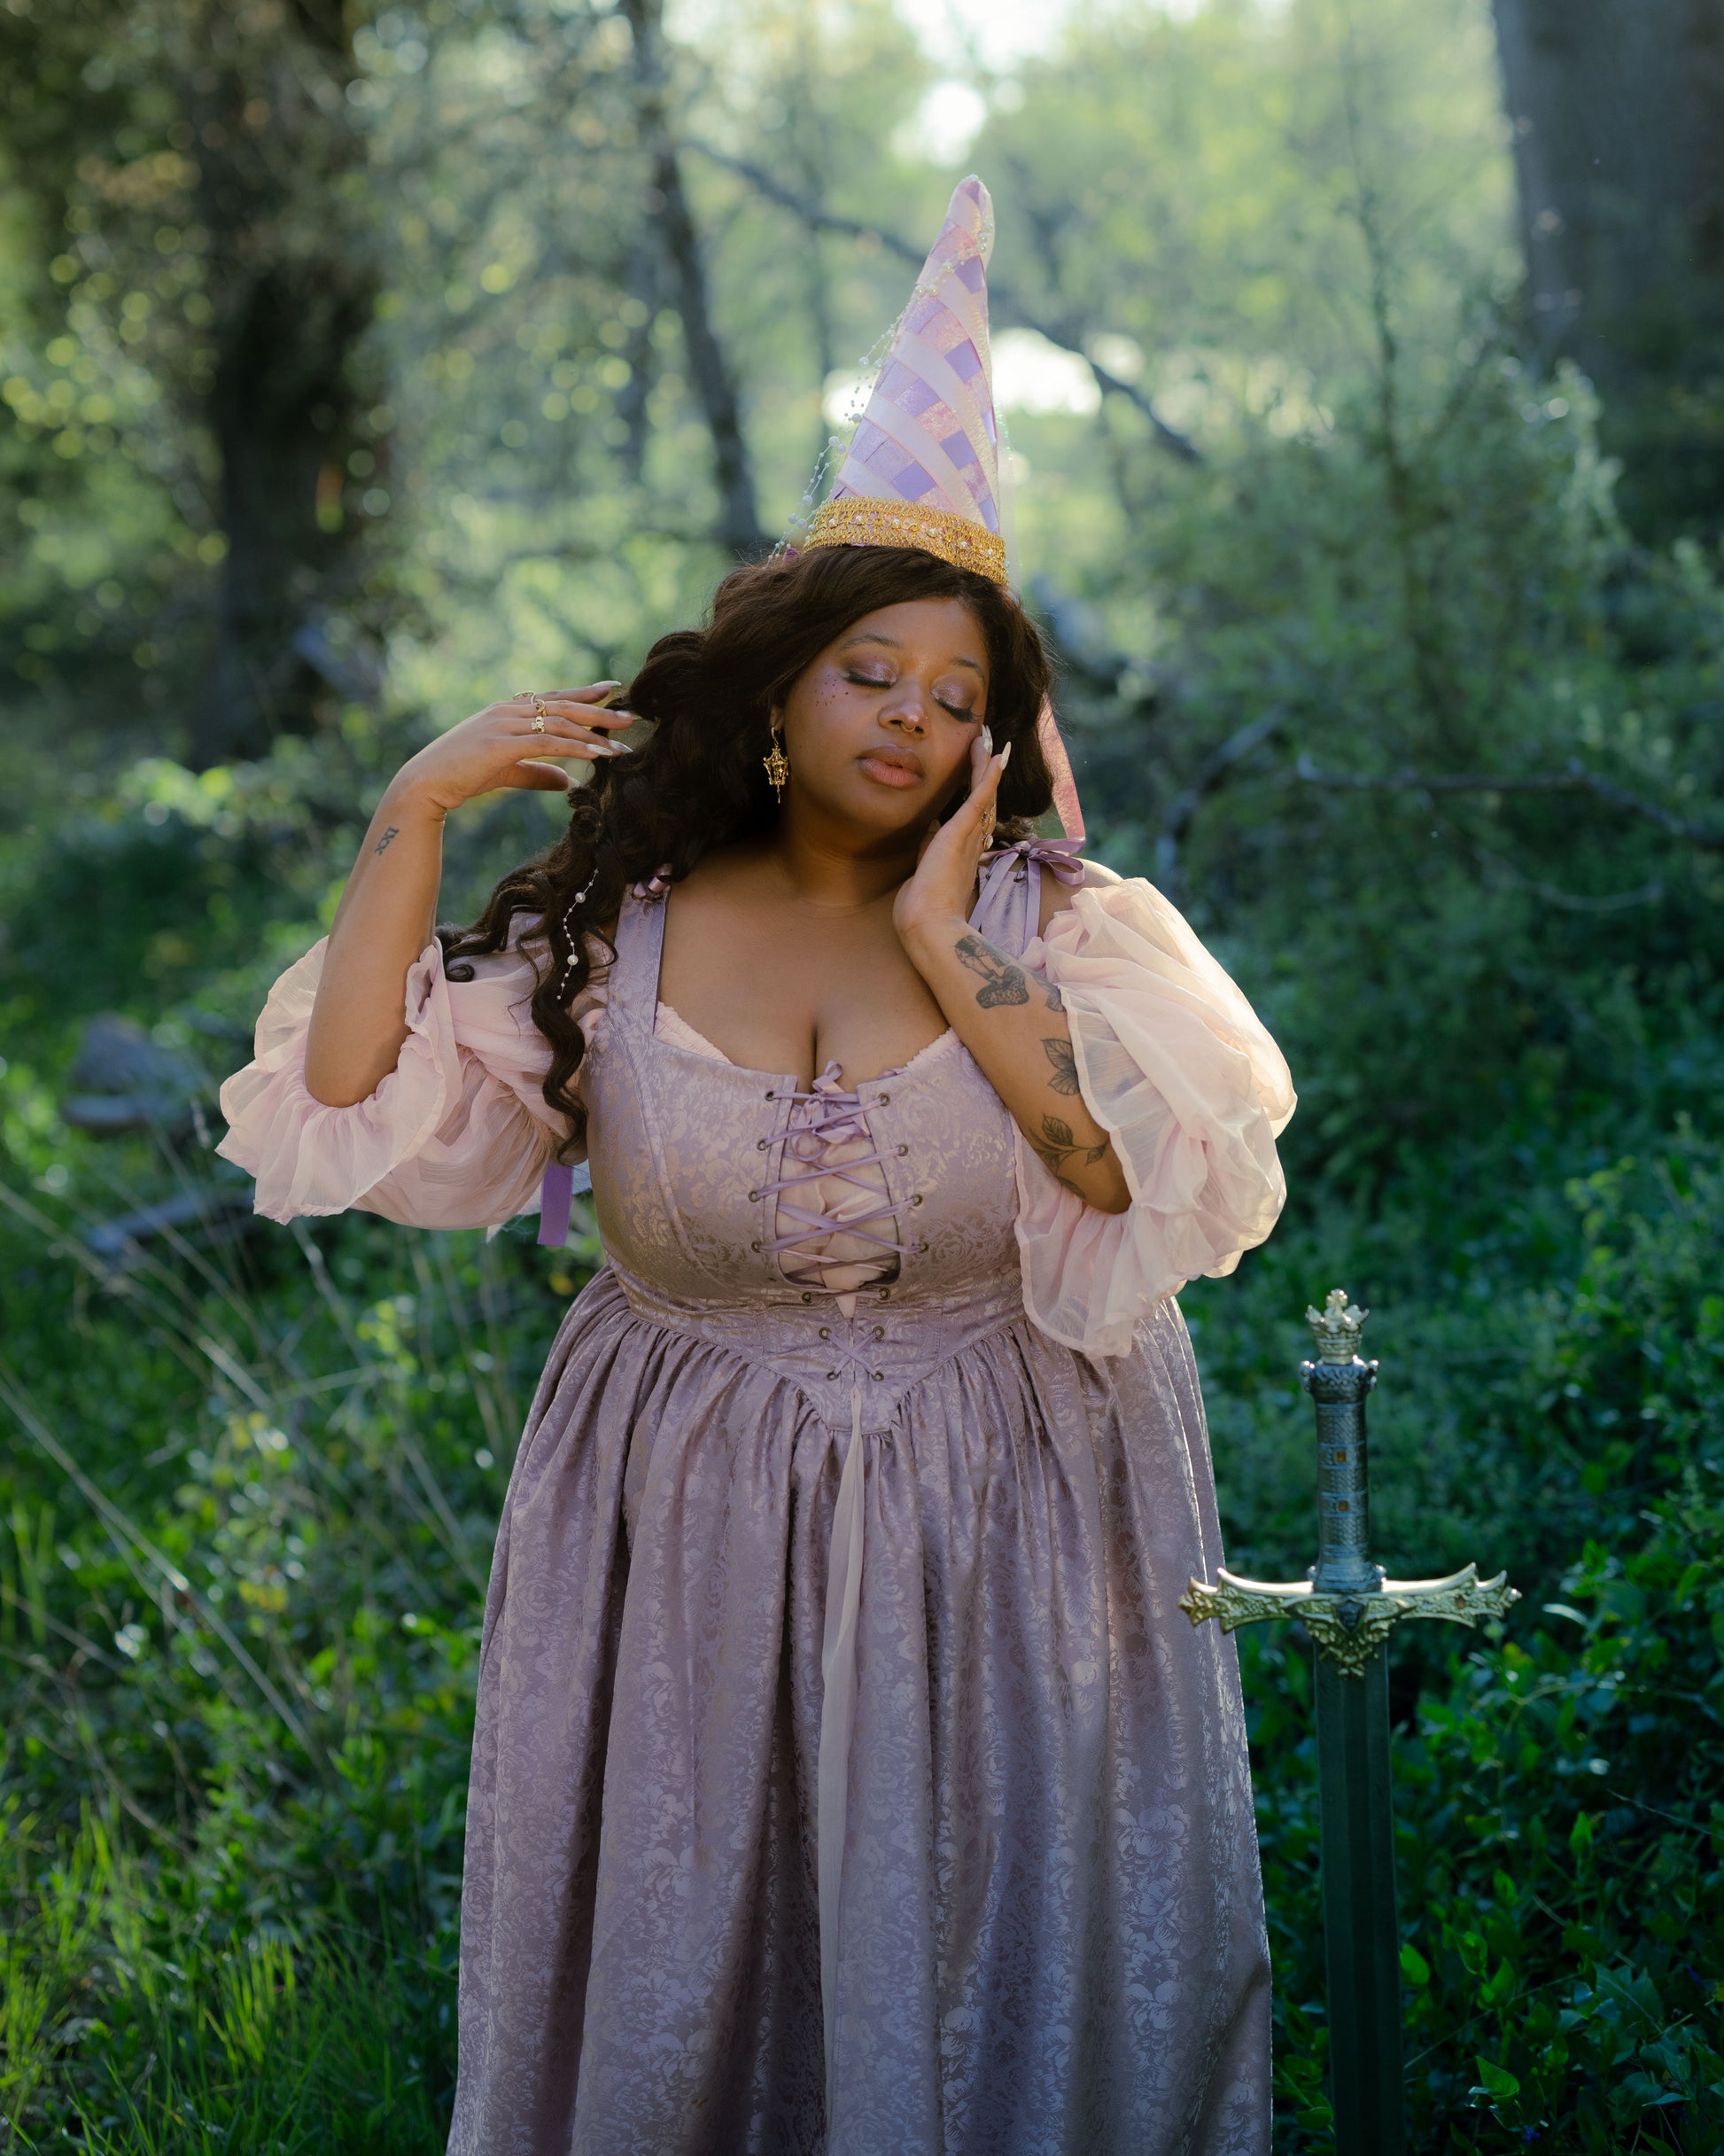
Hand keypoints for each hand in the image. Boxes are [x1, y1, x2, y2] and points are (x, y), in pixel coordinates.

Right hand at [391, 685, 636, 816]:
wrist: (425, 783)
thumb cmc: (461, 776)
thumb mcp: (507, 772)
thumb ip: (538, 773)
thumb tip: (568, 782)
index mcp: (507, 710)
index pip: (552, 697)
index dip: (583, 693)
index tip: (611, 690)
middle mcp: (507, 710)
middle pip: (562, 705)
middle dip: (599, 710)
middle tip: (631, 715)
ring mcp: (504, 724)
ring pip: (559, 723)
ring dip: (594, 733)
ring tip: (622, 744)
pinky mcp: (502, 745)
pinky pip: (548, 743)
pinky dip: (576, 747)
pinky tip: (598, 754)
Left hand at [892, 727, 1008, 956]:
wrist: (928, 928)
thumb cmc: (921, 913)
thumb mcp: (921, 878)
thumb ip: (925, 859)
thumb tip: (924, 845)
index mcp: (962, 855)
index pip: (972, 818)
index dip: (977, 795)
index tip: (978, 776)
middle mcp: (971, 844)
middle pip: (983, 801)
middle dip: (985, 773)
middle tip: (990, 747)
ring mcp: (968, 838)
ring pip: (983, 794)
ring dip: (987, 765)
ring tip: (991, 741)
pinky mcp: (960, 834)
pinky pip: (979, 798)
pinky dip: (988, 775)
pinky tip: (997, 755)